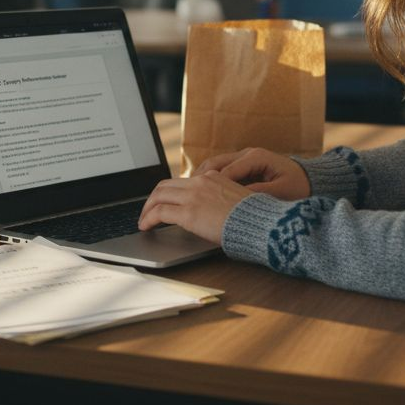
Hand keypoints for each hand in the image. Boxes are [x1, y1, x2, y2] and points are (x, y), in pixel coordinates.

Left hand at [138, 171, 253, 243]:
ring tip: (143, 221)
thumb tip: (212, 213)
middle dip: (153, 199)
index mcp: (213, 177)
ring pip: (158, 196)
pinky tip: (146, 227)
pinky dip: (148, 218)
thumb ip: (221, 201)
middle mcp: (201, 182)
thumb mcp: (236, 201)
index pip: (183, 181)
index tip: (164, 202)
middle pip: (165, 185)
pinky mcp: (188, 212)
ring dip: (147, 208)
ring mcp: (193, 196)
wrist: (261, 223)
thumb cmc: (254, 218)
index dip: (169, 192)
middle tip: (148, 211)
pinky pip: (159, 212)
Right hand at [193, 147, 310, 200]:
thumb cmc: (299, 187)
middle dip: (197, 180)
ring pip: (214, 166)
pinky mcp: (244, 166)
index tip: (196, 199)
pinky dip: (208, 180)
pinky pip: (221, 171)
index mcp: (256, 157)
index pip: (225, 171)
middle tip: (181, 194)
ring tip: (185, 194)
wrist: (312, 180)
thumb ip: (257, 194)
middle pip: (214, 164)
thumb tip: (236, 200)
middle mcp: (247, 154)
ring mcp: (244, 158)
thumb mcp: (280, 192)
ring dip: (199, 179)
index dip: (209, 186)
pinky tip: (200, 193)